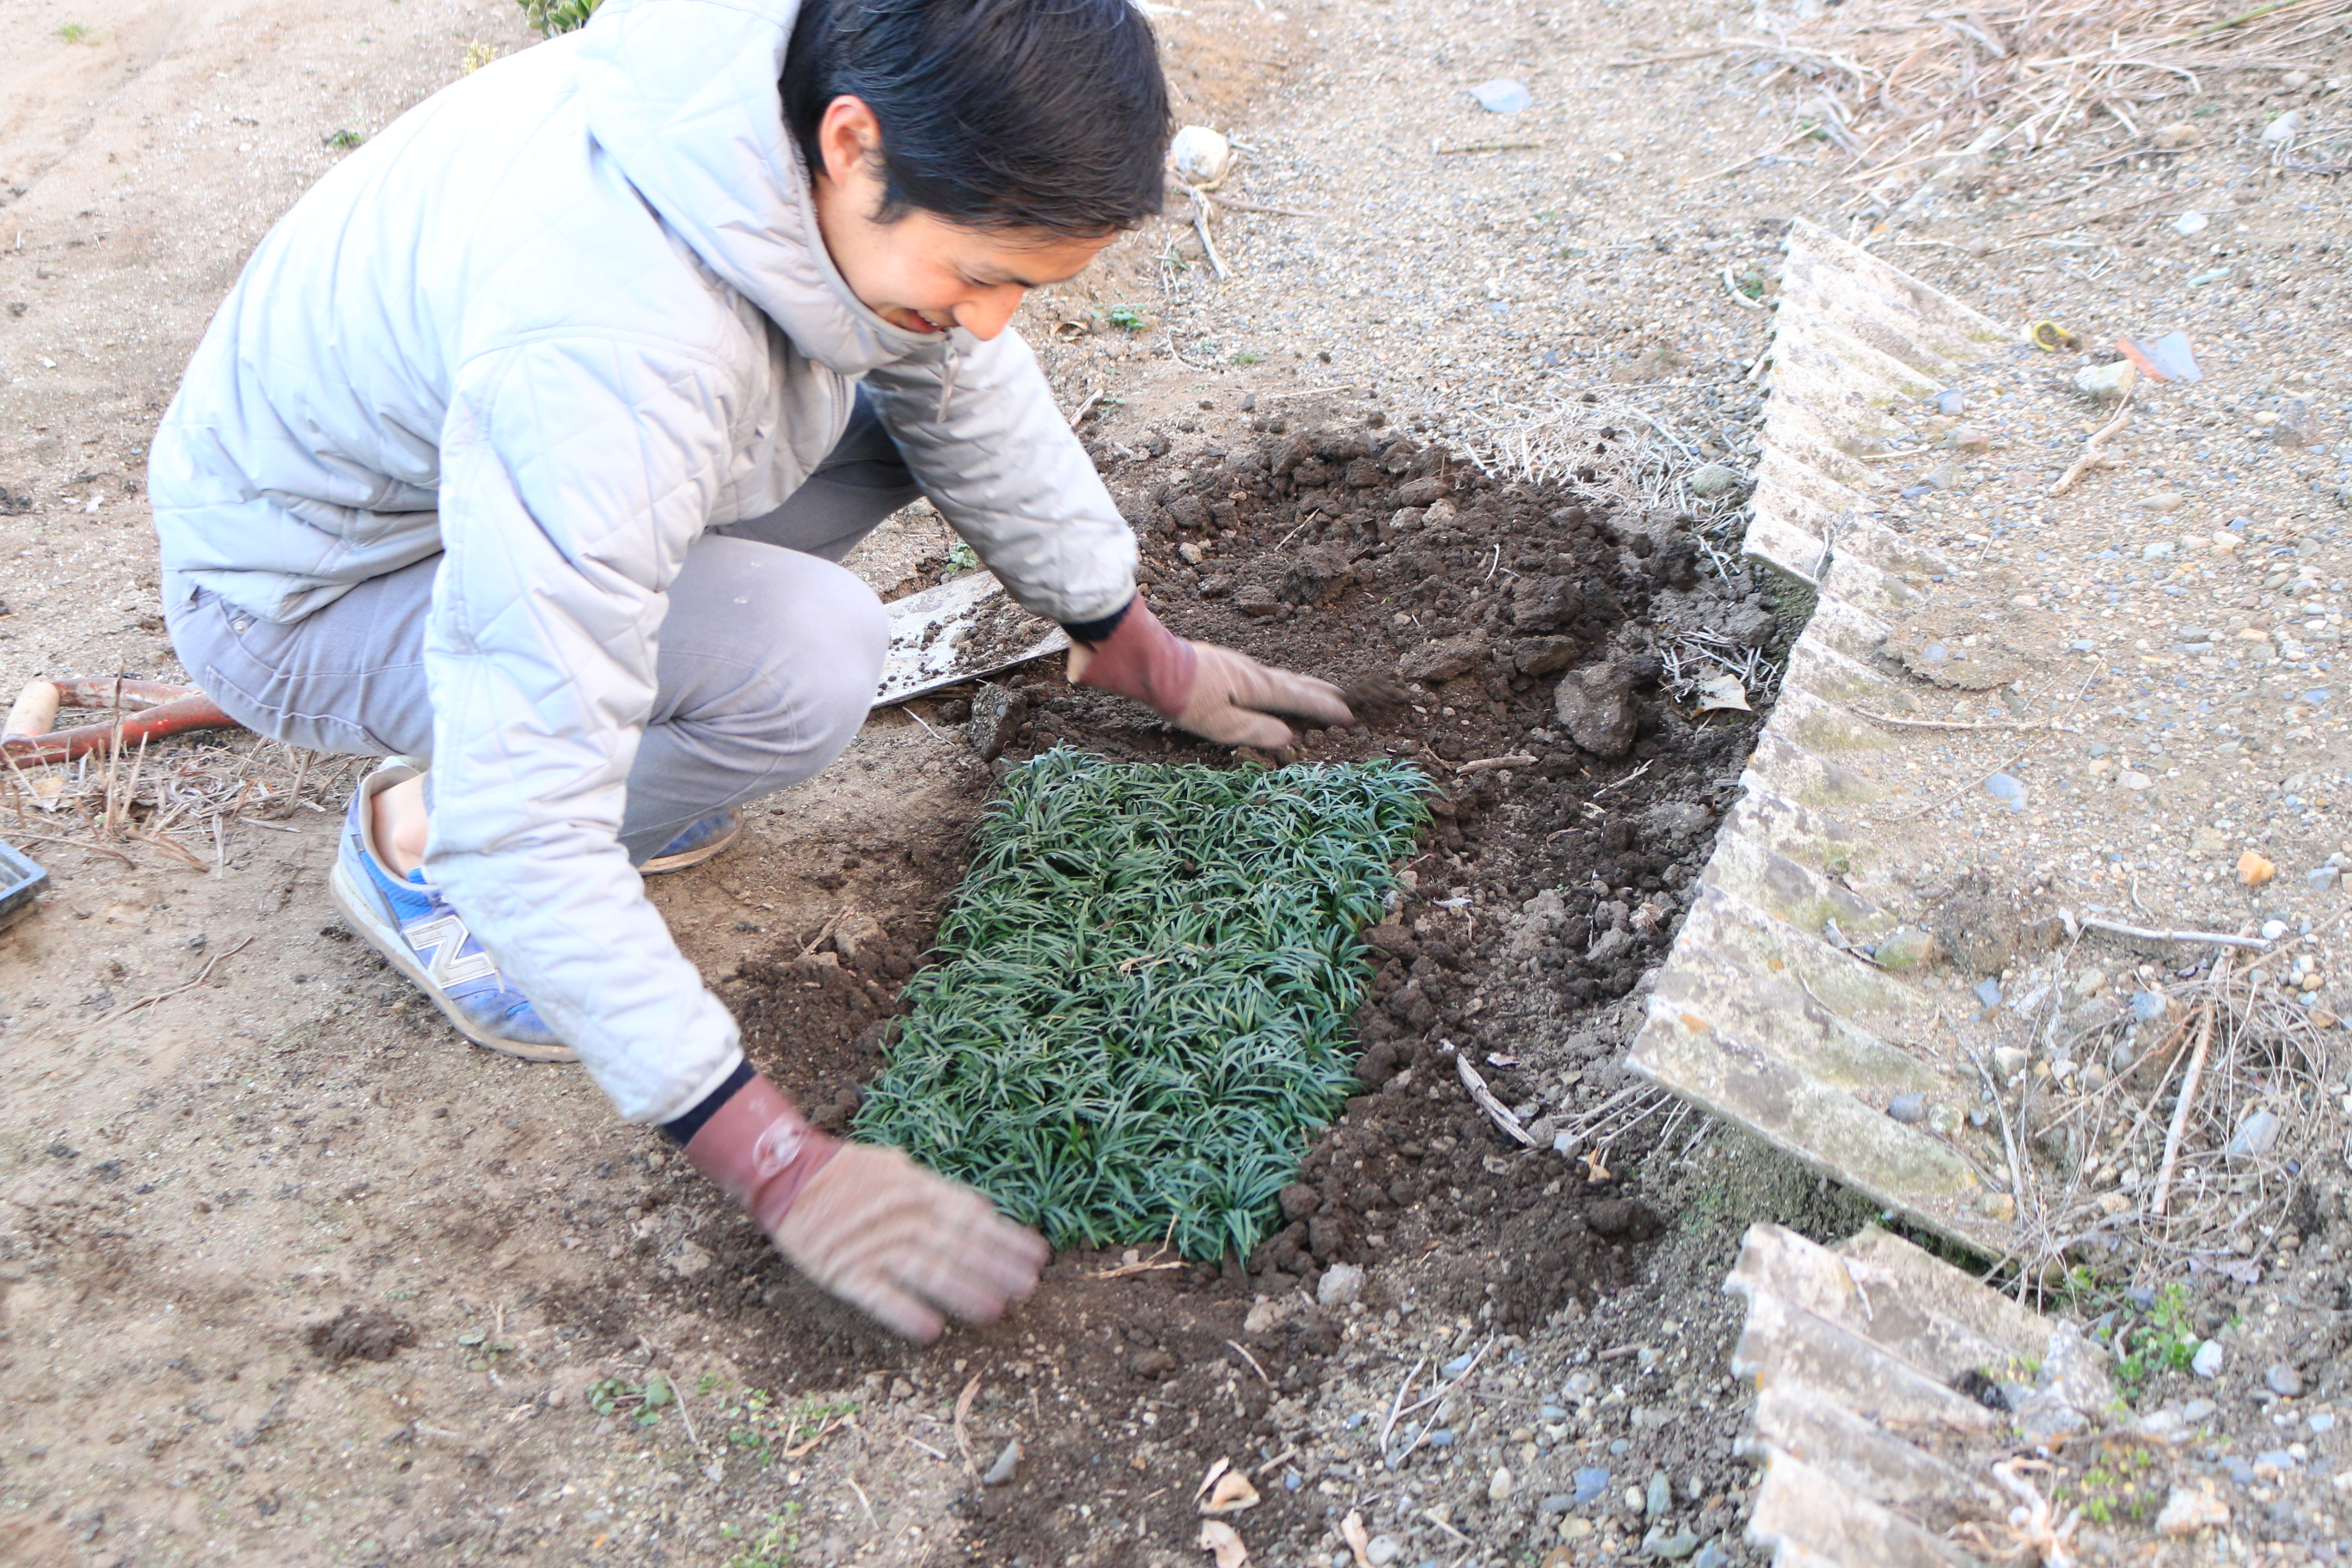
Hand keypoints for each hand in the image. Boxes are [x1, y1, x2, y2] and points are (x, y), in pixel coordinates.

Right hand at [774, 1145, 1049, 1341]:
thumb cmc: (847, 1173)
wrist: (785, 1174)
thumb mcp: (898, 1169)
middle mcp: (902, 1218)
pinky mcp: (843, 1271)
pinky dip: (905, 1312)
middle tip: (1029, 1288)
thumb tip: (982, 1211)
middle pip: (957, 1245)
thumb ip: (939, 1192)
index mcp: (918, 1191)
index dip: (1006, 1238)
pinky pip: (878, 1295)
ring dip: (962, 1291)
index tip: (1038, 1257)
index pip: (971, 1217)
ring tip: (996, 1310)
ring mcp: (873, 1246)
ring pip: (926, 1271)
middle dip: (996, 1267)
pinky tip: (932, 1330)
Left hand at [1069, 597, 1351, 747]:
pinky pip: (1263, 675)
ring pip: (1278, 676)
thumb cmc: (1179, 693)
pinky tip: (1270, 684)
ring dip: (1302, 684)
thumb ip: (1253, 729)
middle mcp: (1250, 671)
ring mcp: (1236, 665)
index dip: (1324, 709)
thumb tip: (1288, 737)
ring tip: (1317, 689)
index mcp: (1254, 685)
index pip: (1298, 698)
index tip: (1349, 717)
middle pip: (1293, 682)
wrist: (1146, 659)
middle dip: (1319, 692)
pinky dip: (1280, 681)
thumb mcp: (1216, 721)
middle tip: (1343, 700)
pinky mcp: (1221, 664)